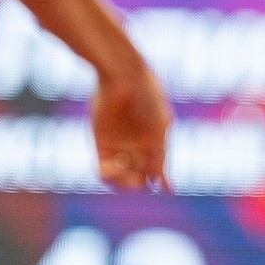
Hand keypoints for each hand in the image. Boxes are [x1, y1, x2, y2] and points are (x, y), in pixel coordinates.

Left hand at [93, 63, 171, 190]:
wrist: (124, 76)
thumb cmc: (148, 98)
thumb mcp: (160, 128)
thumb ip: (160, 157)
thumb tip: (163, 186)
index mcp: (156, 141)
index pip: (157, 169)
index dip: (160, 181)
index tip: (164, 188)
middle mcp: (137, 145)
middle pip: (137, 176)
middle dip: (138, 182)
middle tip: (137, 181)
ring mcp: (119, 145)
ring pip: (121, 175)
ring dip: (122, 183)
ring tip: (124, 177)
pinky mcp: (101, 142)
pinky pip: (103, 167)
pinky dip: (107, 175)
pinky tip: (111, 170)